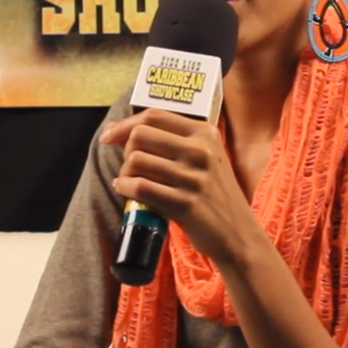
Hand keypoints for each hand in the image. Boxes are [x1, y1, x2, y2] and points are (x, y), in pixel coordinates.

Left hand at [100, 109, 262, 265]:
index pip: (154, 115)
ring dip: (125, 172)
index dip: (125, 123)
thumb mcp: (204, 157)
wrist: (237, 231)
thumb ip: (170, 141)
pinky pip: (141, 187)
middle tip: (131, 166)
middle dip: (126, 150)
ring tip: (132, 182)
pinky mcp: (185, 204)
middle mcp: (200, 150)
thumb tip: (118, 130)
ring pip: (136, 160)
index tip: (110, 135)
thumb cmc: (214, 193)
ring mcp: (193, 177)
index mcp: (205, 133)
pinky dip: (126, 188)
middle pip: (140, 135)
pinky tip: (128, 191)